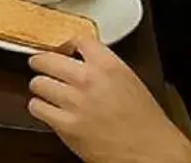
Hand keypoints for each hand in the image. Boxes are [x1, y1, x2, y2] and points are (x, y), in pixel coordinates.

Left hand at [28, 35, 190, 162]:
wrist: (153, 155)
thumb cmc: (146, 123)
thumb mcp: (130, 81)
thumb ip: (104, 65)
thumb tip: (80, 58)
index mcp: (108, 66)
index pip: (77, 39)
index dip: (68, 44)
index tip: (64, 49)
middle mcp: (88, 80)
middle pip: (47, 58)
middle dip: (42, 62)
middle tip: (40, 65)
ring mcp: (74, 103)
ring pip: (37, 83)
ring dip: (41, 87)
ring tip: (47, 91)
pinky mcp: (66, 126)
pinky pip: (37, 107)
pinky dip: (40, 107)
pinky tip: (47, 109)